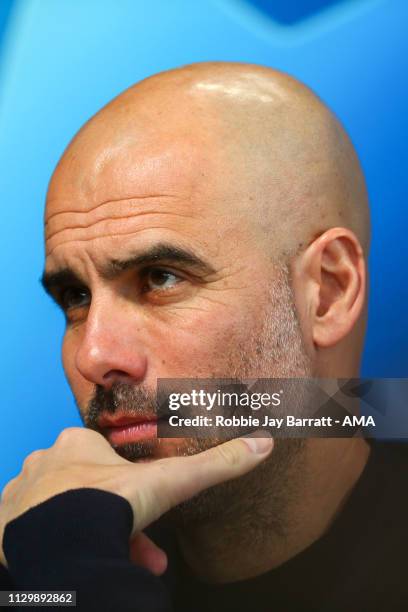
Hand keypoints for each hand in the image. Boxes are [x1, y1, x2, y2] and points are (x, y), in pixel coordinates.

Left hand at [0, 428, 272, 572]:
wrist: (60, 545)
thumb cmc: (108, 504)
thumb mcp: (169, 483)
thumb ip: (215, 465)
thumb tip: (263, 443)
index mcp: (76, 444)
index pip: (103, 457)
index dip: (127, 486)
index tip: (142, 511)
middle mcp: (44, 464)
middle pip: (82, 488)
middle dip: (109, 518)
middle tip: (130, 546)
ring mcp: (20, 495)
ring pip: (58, 512)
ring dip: (84, 534)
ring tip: (106, 561)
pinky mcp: (6, 526)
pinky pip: (32, 532)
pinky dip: (53, 545)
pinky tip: (73, 563)